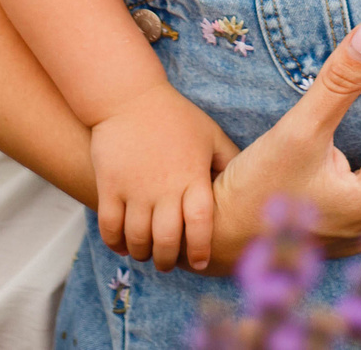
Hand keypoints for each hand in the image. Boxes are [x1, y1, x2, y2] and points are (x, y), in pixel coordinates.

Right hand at [89, 81, 238, 271]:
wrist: (129, 97)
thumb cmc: (175, 117)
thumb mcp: (210, 135)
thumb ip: (228, 161)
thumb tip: (251, 183)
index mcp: (193, 176)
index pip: (200, 224)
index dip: (200, 249)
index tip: (201, 262)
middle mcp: (164, 187)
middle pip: (166, 240)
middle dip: (168, 261)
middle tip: (169, 264)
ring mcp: (134, 189)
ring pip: (137, 239)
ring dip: (142, 254)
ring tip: (147, 254)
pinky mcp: (109, 186)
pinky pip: (109, 227)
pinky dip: (116, 243)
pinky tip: (123, 245)